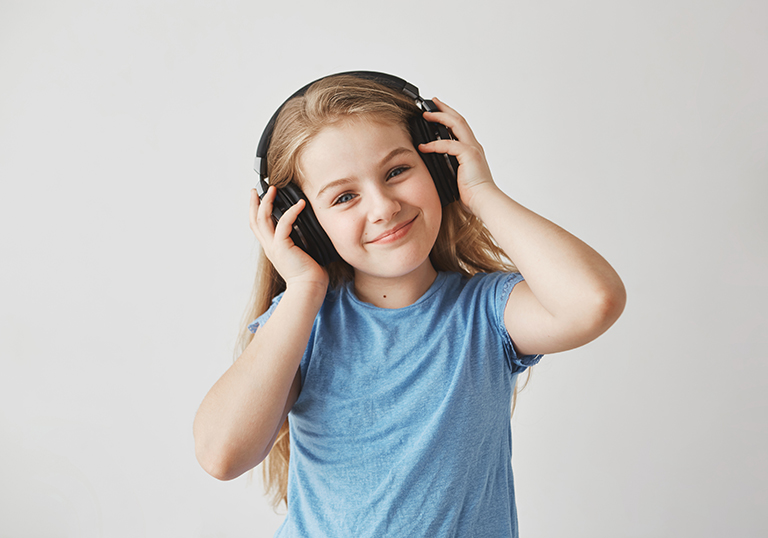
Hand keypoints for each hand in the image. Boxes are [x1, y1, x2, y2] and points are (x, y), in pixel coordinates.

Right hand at [249, 187, 328, 289]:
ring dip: (267, 202)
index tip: (259, 199)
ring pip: (262, 219)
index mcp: (273, 249)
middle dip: (254, 203)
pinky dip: (291, 212)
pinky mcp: (282, 247)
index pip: (259, 228)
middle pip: (255, 221)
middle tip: (256, 190)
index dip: (257, 212)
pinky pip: (283, 224)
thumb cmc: (310, 275)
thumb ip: (300, 242)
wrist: (309, 287)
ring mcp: (274, 247)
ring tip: (273, 190)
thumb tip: (309, 231)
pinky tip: (300, 204)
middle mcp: (270, 247)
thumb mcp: (302, 254)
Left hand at [418, 98, 501, 214]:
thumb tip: (433, 167)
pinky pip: (449, 144)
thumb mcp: (457, 178)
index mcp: (472, 151)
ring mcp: (472, 149)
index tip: (438, 111)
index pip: (460, 127)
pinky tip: (424, 146)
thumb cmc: (473, 194)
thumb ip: (449, 168)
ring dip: (440, 117)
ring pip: (456, 124)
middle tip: (432, 102)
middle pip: (458, 120)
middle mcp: (474, 146)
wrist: (484, 201)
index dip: (449, 117)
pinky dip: (435, 144)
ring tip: (426, 115)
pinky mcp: (469, 155)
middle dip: (444, 109)